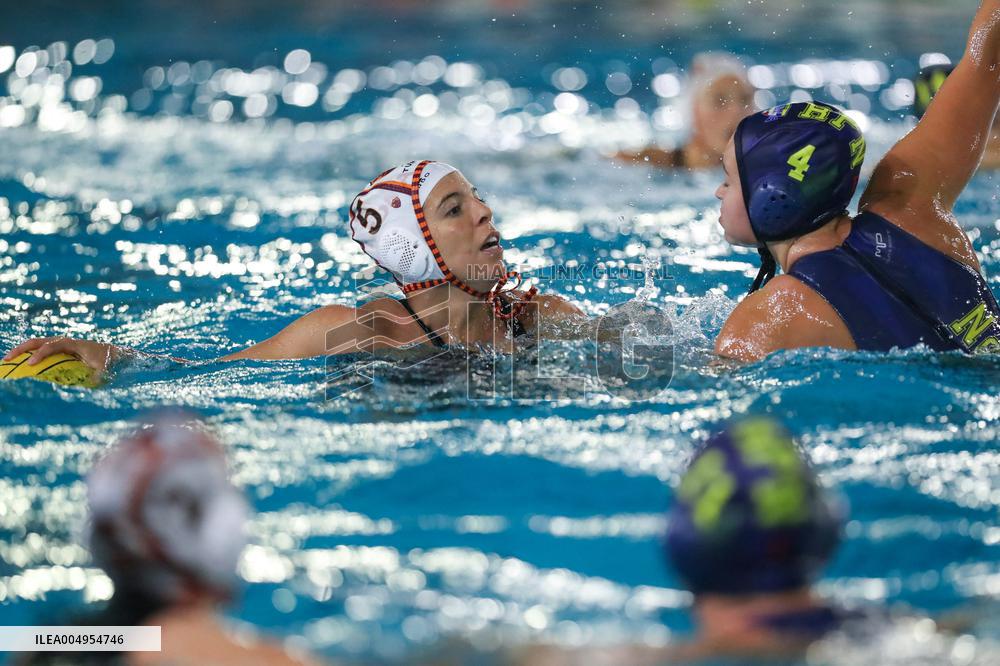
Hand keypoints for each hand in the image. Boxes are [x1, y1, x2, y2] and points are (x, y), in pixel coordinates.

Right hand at [3, 336, 120, 374]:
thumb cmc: (106, 362)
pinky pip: (40, 349)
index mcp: (73, 344)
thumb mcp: (102, 372)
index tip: (30, 364)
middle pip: (38, 341)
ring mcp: (60, 343)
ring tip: (7, 361)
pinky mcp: (58, 348)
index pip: (52, 346)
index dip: (40, 354)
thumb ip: (93, 378)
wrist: (113, 353)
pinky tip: (19, 363)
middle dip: (21, 349)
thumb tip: (83, 389)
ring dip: (21, 351)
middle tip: (7, 360)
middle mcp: (64, 341)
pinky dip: (28, 354)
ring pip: (36, 343)